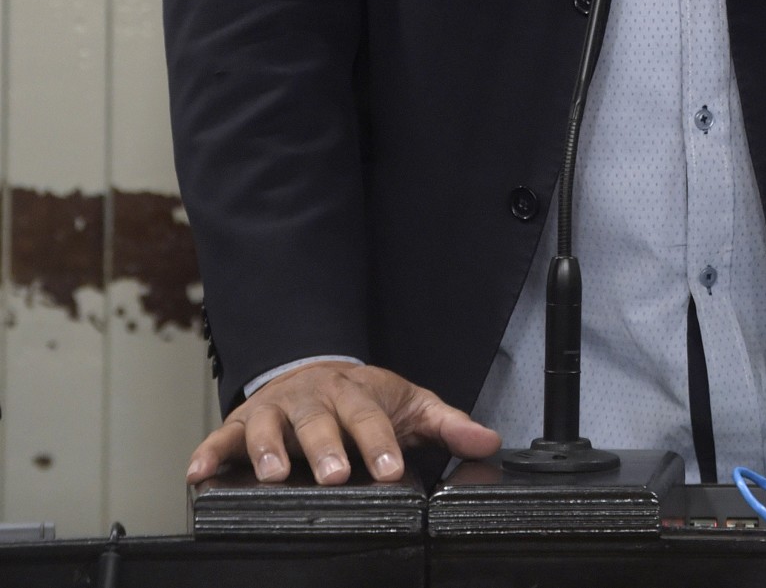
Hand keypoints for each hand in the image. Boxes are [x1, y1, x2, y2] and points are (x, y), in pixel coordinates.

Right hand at [185, 360, 500, 485]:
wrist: (313, 369)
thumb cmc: (362, 397)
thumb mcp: (409, 404)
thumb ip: (446, 423)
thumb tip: (487, 440)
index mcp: (355, 393)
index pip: (371, 419)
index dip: (381, 446)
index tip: (391, 472)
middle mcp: (313, 399)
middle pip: (320, 422)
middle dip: (327, 448)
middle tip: (335, 475)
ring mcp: (276, 409)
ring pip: (270, 426)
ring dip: (270, 449)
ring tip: (275, 473)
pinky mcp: (241, 423)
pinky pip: (221, 438)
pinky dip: (208, 453)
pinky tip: (199, 473)